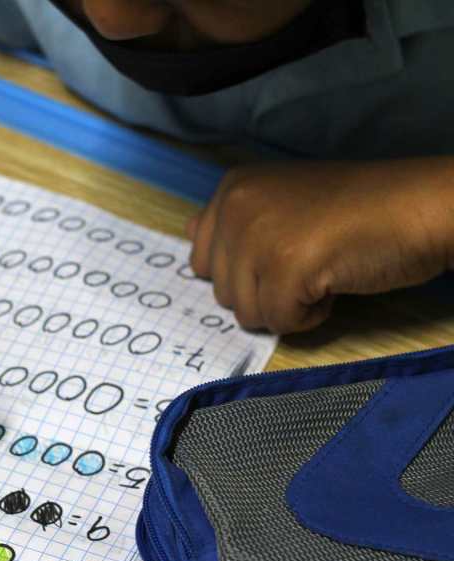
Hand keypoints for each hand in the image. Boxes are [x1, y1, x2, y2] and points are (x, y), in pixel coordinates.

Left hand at [188, 158, 453, 333]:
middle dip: (266, 292)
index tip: (284, 252)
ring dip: (287, 305)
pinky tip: (335, 282)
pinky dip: (311, 316)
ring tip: (322, 269)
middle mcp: (236, 207)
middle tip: (310, 261)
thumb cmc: (358, 210)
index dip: (244, 274)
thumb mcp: (281, 203)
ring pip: (246, 312)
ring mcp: (258, 236)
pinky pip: (280, 322)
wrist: (420, 207)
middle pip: (223, 292)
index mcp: (231, 189)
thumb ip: (233, 221)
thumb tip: (188, 232)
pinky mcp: (285, 267)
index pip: (202, 262)